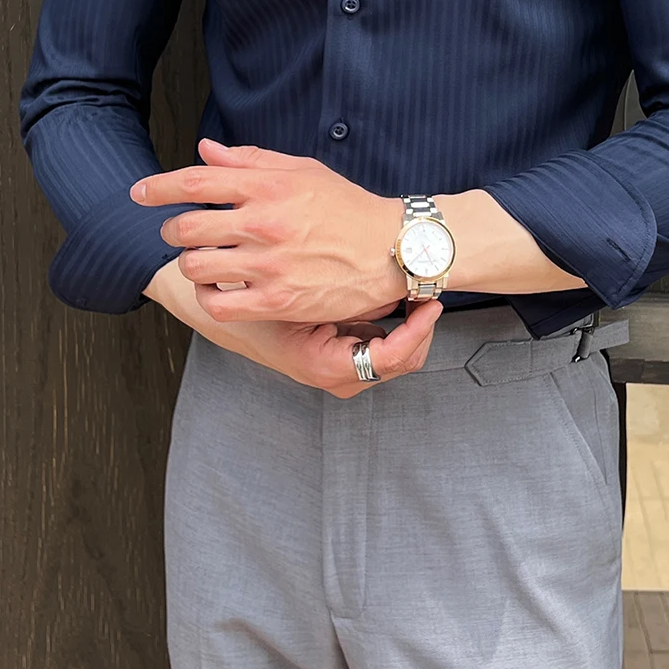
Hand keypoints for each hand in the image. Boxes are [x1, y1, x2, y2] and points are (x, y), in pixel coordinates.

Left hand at [130, 139, 406, 324]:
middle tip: (177, 232)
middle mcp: (264, 223)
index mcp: (268, 186)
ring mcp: (269, 264)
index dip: (157, 188)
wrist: (391, 249)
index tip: (139, 194)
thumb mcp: (302, 170)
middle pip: (185, 227)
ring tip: (201, 261)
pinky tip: (217, 288)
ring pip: (196, 266)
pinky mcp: (278, 300)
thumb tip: (205, 150)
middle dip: (171, 230)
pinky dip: (208, 296)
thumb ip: (250, 161)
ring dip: (190, 263)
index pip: (193, 182)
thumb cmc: (347, 208)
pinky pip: (219, 303)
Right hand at [187, 294, 443, 399]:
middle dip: (421, 328)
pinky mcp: (349, 360)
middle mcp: (341, 377)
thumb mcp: (302, 298)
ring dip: (413, 325)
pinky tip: (399, 297)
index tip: (430, 304)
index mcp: (327, 367)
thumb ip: (347, 297)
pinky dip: (399, 324)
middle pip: (403, 361)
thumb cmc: (261, 310)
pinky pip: (386, 346)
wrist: (238, 321)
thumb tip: (394, 291)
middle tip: (429, 291)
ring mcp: (346, 372)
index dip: (417, 331)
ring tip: (417, 291)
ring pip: (400, 356)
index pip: (390, 358)